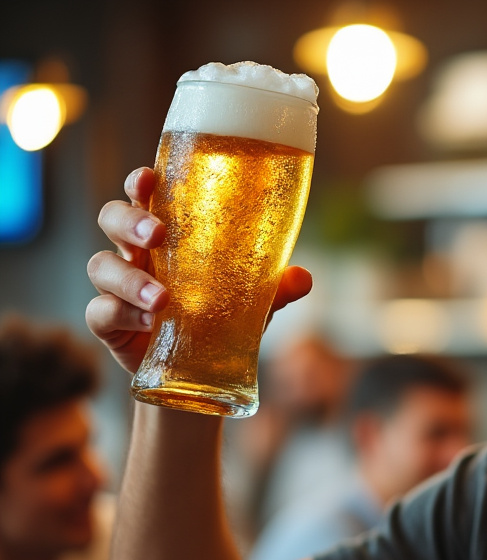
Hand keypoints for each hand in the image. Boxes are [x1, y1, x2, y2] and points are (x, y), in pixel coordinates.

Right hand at [86, 167, 312, 373]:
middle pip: (112, 218)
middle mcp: (136, 254)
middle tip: (157, 235)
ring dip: (129, 278)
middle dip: (129, 221)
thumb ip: (275, 288)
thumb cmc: (219, 319)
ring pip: (101, 265)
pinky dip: (122, 313)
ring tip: (161, 298)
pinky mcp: (109, 323)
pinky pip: (99, 312)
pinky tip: (148, 322)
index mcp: (166, 237)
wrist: (199, 373)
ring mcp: (116, 287)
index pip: (144, 196)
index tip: (149, 177)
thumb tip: (304, 278)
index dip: (140, 183)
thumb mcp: (252, 302)